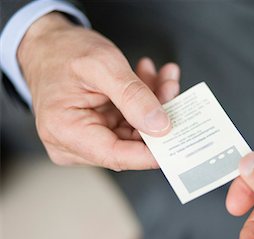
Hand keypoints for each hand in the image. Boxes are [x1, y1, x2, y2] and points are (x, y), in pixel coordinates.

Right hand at [18, 12, 179, 169]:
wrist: (48, 43)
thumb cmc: (62, 51)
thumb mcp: (102, 65)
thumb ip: (133, 96)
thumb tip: (160, 126)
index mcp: (65, 131)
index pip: (116, 156)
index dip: (151, 152)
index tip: (179, 140)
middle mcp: (74, 143)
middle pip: (130, 143)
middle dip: (158, 117)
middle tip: (172, 89)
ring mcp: (87, 138)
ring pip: (136, 131)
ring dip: (155, 104)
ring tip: (165, 78)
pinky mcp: (99, 130)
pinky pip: (131, 122)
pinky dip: (145, 101)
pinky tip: (152, 78)